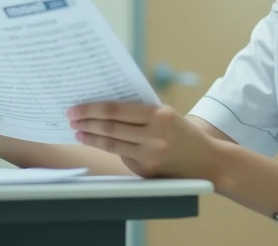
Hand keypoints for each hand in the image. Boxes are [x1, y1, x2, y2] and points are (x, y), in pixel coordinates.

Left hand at [68, 102, 220, 179]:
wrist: (207, 161)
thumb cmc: (182, 133)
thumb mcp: (166, 115)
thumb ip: (140, 112)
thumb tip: (104, 108)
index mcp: (159, 115)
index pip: (117, 110)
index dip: (93, 109)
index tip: (76, 108)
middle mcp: (154, 136)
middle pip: (110, 128)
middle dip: (86, 122)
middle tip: (71, 118)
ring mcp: (150, 156)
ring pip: (111, 144)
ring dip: (90, 137)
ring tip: (78, 132)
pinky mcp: (146, 170)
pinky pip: (122, 157)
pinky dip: (107, 148)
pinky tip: (96, 142)